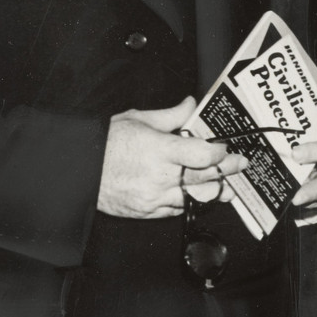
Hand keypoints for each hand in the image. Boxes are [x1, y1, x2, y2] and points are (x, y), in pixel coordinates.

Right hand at [97, 98, 250, 218]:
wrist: (77, 172)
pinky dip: (189, 202)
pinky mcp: (148, 211)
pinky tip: (196, 195)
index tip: (226, 148)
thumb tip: (190, 104)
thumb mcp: (138, 119)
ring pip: (196, 198)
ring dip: (214, 192)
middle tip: (239, 165)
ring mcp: (155, 197)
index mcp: (160, 150)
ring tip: (227, 187)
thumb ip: (170, 115)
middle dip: (227, 170)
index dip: (219, 152)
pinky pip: (177, 210)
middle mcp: (160, 176)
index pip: (202, 154)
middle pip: (205, 177)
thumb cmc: (104, 144)